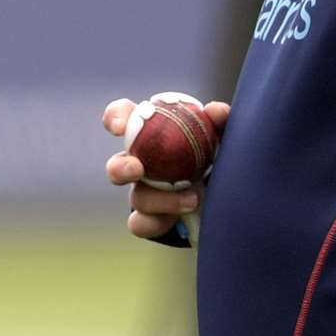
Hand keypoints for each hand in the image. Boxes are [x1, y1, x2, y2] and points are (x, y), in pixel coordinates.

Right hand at [103, 96, 230, 239]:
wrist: (220, 190)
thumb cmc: (211, 150)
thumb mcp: (219, 133)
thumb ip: (219, 119)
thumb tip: (214, 110)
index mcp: (148, 133)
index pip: (123, 118)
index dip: (115, 118)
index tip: (120, 126)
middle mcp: (139, 163)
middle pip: (116, 166)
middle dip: (121, 168)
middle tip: (137, 169)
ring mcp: (142, 193)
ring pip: (137, 198)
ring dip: (163, 199)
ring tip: (194, 198)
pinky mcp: (150, 219)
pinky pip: (141, 224)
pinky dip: (158, 222)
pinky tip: (179, 217)